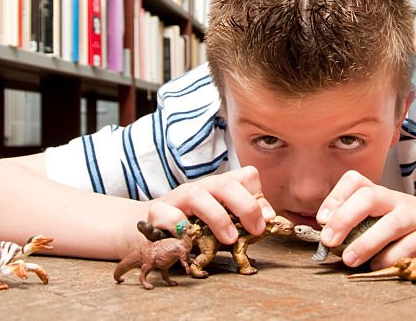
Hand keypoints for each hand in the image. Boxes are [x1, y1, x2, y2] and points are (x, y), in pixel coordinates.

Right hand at [146, 166, 273, 244]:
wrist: (148, 228)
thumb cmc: (190, 228)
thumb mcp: (218, 224)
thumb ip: (240, 221)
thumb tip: (267, 222)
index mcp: (218, 189)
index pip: (244, 176)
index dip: (258, 195)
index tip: (266, 218)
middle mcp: (200, 189)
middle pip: (224, 183)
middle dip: (245, 204)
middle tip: (256, 228)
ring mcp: (177, 198)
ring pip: (197, 194)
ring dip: (218, 217)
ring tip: (230, 238)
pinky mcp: (157, 213)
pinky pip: (169, 214)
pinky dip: (181, 226)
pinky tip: (189, 239)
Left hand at [314, 171, 415, 268]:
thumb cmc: (410, 223)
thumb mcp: (385, 214)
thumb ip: (360, 222)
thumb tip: (328, 237)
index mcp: (382, 193)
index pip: (356, 181)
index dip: (336, 197)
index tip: (322, 219)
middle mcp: (397, 201)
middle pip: (370, 197)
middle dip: (345, 217)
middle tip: (328, 239)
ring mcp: (415, 218)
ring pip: (391, 223)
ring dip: (366, 242)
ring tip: (348, 258)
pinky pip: (408, 248)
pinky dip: (389, 259)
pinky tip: (376, 266)